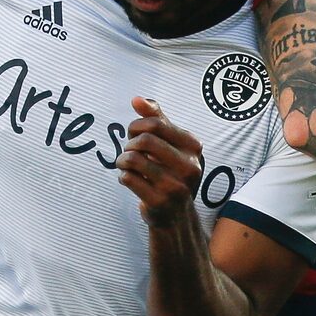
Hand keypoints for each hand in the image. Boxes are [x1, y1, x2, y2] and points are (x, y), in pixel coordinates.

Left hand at [118, 97, 207, 224]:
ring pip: (133, 159)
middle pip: (145, 140)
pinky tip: (128, 180)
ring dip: (122, 160)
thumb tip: (137, 100)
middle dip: (129, 143)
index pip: (156, 123)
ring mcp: (176, 186)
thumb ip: (156, 118)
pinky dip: (123, 176)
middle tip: (129, 151)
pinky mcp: (160, 201)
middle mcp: (190, 167)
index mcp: (194, 147)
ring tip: (125, 165)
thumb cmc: (170, 172)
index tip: (134, 134)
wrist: (176, 216)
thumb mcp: (169, 144)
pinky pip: (128, 178)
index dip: (137, 126)